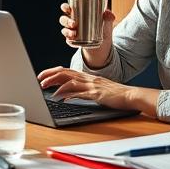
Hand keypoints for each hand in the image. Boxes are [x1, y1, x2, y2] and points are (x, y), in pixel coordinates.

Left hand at [35, 67, 152, 113]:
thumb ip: (82, 90)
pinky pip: (79, 92)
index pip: (66, 70)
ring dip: (55, 83)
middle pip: (65, 73)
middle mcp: (88, 78)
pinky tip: (60, 97)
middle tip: (38, 79)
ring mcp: (92, 85)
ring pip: (69, 80)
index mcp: (87, 76)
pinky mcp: (96, 94)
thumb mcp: (96, 89)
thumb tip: (67, 95)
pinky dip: (68, 94)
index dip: (52, 72)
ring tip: (44, 87)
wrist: (130, 95)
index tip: (42, 75)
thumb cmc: (114, 94)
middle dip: (49, 75)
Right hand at [59, 3, 116, 68]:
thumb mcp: (107, 23)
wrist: (103, 44)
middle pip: (63, 19)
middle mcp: (72, 22)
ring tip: (73, 34)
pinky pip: (69, 41)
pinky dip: (70, 41)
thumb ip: (109, 17)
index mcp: (77, 14)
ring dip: (67, 31)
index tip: (67, 8)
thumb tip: (108, 12)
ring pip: (64, 30)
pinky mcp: (73, 42)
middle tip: (73, 23)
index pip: (67, 9)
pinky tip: (74, 42)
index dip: (65, 7)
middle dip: (66, 21)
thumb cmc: (102, 29)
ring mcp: (71, 32)